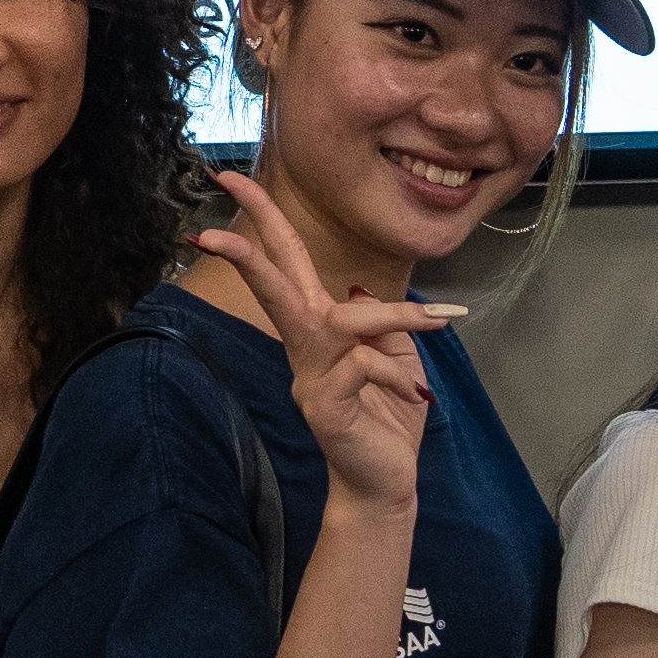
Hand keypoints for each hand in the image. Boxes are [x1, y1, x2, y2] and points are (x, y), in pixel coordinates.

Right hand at [192, 170, 437, 515]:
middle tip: (223, 191)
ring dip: (391, 315)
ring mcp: (308, 377)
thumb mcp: (396, 354)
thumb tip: (361, 293)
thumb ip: (381, 320)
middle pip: (274, 280)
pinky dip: (397, 372)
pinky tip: (411, 394)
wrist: (386, 480)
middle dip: (251, 235)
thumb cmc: (388, 415)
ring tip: (434, 322)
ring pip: (338, 319)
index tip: (230, 177)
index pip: (286, 262)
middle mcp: (303, 347)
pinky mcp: (323, 406)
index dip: (262, 218)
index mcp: (318, 327)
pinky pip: (364, 364)